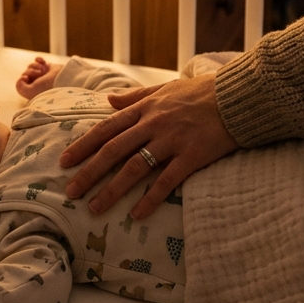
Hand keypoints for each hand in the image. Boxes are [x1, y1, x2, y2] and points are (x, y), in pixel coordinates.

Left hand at [15, 56, 63, 99]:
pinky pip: (38, 61)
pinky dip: (38, 60)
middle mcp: (37, 84)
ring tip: (42, 70)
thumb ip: (19, 87)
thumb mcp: (30, 91)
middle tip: (39, 74)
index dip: (23, 78)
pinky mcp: (48, 68)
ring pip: (31, 66)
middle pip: (26, 73)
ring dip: (35, 66)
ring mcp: (43, 76)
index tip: (27, 78)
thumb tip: (22, 77)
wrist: (63, 79)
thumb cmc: (47, 87)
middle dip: (30, 71)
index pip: (21, 82)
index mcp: (32, 91)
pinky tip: (42, 62)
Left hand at [59, 73, 237, 219]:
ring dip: (112, 189)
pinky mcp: (191, 156)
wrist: (238, 95)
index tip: (65, 161)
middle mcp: (153, 124)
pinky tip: (137, 214)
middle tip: (71, 192)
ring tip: (95, 208)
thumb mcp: (165, 87)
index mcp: (145, 108)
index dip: (84, 146)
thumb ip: (135, 97)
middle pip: (114, 150)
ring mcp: (172, 141)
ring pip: (134, 168)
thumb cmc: (202, 92)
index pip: (107, 129)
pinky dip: (150, 199)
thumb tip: (108, 100)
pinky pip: (166, 181)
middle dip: (89, 172)